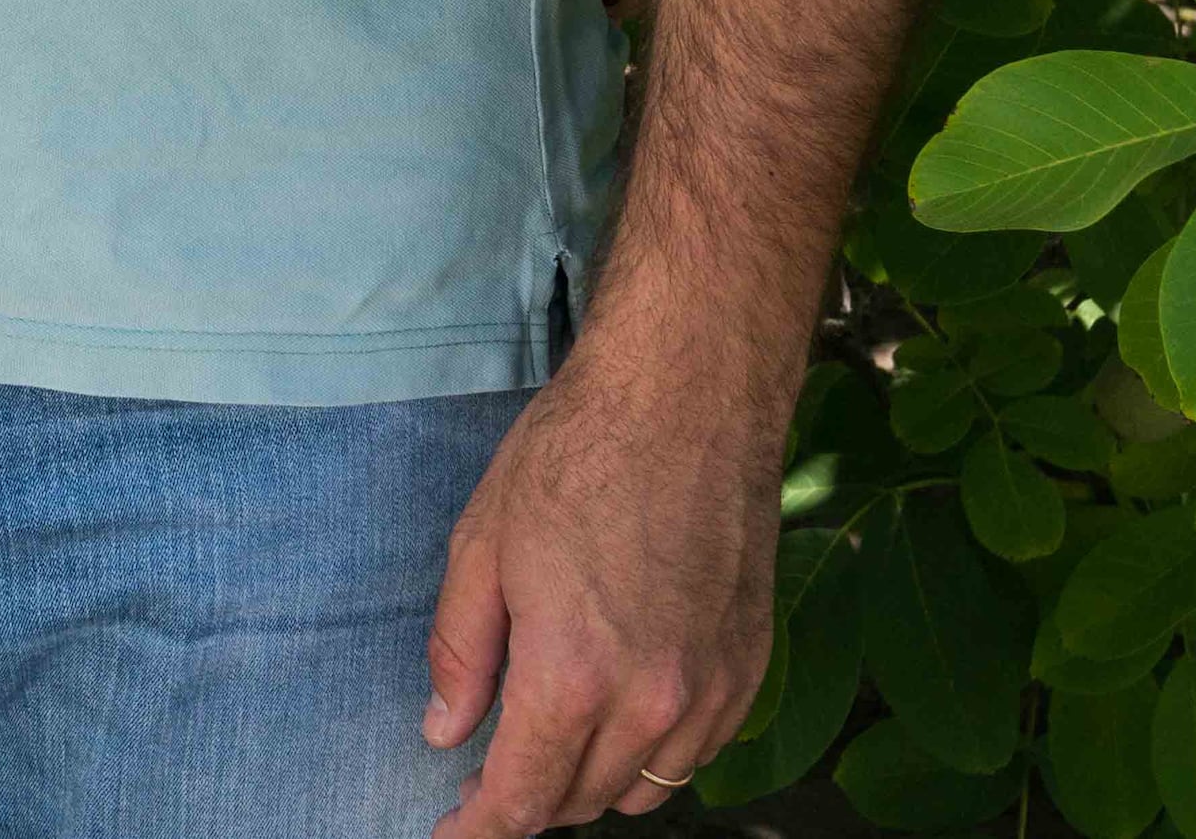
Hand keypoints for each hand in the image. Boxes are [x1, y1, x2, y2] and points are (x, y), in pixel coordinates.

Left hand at [425, 330, 782, 834]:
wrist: (687, 400)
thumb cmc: (575, 458)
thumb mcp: (482, 546)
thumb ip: (461, 653)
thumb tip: (443, 732)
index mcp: (571, 677)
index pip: (520, 800)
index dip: (476, 829)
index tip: (447, 835)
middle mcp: (650, 702)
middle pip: (580, 802)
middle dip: (526, 801)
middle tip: (485, 776)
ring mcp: (712, 691)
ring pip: (643, 789)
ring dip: (591, 783)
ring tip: (549, 742)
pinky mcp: (752, 669)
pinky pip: (697, 754)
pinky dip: (652, 754)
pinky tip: (620, 713)